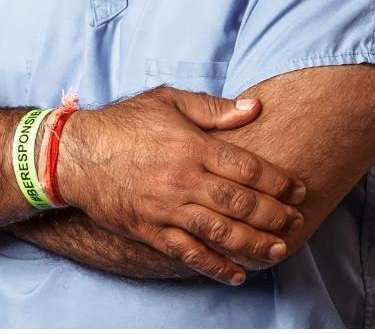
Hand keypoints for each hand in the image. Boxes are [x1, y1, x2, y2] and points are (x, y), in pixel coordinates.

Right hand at [56, 86, 305, 285]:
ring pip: (221, 232)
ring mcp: (167, 209)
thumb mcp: (168, 101)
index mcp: (192, 146)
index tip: (298, 189)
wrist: (76, 154)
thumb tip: (254, 107)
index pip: (247, 167)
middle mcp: (184, 180)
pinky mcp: (151, 230)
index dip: (278, 181)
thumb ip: (213, 108)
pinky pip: (189, 252)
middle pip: (240, 203)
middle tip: (297, 221)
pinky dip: (215, 265)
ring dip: (255, 243)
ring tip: (279, 249)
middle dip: (274, 214)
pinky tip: (238, 273)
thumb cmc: (124, 122)